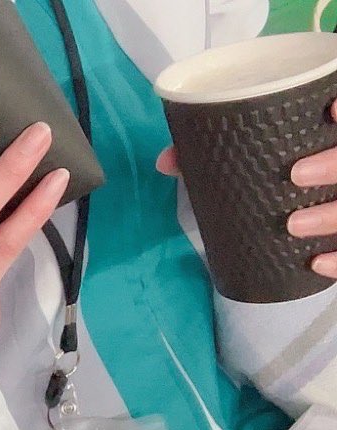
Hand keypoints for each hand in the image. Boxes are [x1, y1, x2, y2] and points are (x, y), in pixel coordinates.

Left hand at [158, 101, 336, 279]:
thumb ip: (212, 153)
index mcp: (330, 141)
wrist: (299, 202)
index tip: (331, 108)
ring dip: (330, 216)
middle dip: (333, 166)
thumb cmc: (278, 173)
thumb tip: (165, 161)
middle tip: (297, 173)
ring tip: (295, 224)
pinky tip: (316, 264)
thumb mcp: (253, 158)